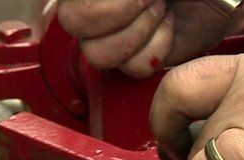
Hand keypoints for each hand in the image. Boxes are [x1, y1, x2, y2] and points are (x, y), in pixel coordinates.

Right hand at [58, 0, 243, 77]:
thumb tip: (131, 2)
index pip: (73, 2)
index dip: (109, 4)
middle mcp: (98, 6)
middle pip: (74, 22)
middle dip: (119, 14)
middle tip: (154, 0)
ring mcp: (115, 32)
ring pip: (96, 53)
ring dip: (138, 32)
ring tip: (164, 12)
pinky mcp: (137, 56)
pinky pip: (129, 68)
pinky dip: (156, 49)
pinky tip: (170, 28)